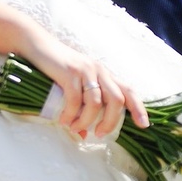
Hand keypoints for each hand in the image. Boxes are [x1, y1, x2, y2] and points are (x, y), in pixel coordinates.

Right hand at [23, 32, 148, 138]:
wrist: (37, 45)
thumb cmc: (56, 68)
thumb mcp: (73, 86)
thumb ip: (81, 108)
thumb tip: (83, 134)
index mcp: (105, 74)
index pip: (128, 90)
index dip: (138, 108)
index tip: (143, 125)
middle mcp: (100, 71)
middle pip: (116, 100)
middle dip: (110, 121)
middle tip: (99, 134)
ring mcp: (85, 70)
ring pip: (96, 102)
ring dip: (87, 121)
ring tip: (76, 128)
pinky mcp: (70, 72)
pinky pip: (75, 99)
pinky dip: (70, 114)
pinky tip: (64, 121)